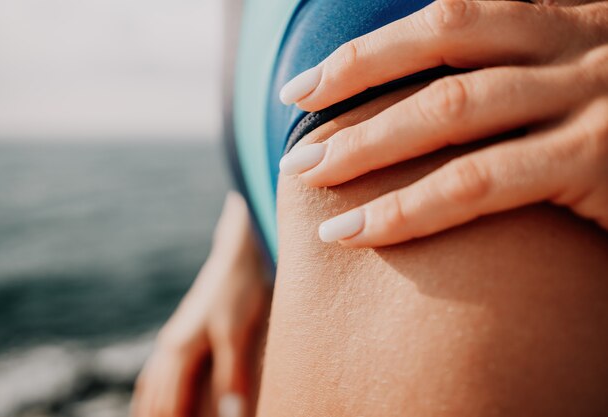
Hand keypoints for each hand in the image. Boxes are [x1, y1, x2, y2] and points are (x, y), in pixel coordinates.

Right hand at [131, 192, 269, 416]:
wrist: (236, 259)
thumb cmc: (238, 293)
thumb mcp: (236, 335)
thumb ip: (232, 374)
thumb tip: (231, 413)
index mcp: (180, 351)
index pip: (170, 404)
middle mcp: (170, 347)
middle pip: (156, 397)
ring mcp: (173, 338)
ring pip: (152, 383)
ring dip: (150, 407)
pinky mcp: (181, 332)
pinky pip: (157, 369)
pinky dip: (152, 389)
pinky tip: (153, 393)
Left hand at [278, 0, 607, 246]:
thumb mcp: (577, 76)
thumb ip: (516, 74)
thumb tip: (436, 95)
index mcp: (565, 16)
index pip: (446, 18)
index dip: (369, 50)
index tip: (308, 84)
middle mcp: (577, 42)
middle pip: (439, 48)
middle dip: (354, 86)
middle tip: (296, 130)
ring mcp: (591, 98)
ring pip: (451, 112)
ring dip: (368, 147)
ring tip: (308, 179)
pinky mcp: (599, 160)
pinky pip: (482, 183)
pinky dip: (412, 208)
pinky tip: (361, 230)